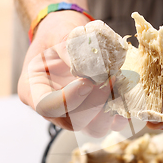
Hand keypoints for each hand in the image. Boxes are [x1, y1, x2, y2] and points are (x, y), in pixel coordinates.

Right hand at [18, 11, 126, 136]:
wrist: (68, 37)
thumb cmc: (58, 34)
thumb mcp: (59, 33)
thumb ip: (71, 47)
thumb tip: (94, 66)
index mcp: (34, 90)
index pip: (47, 107)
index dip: (69, 99)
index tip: (87, 81)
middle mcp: (55, 109)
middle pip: (73, 122)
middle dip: (94, 103)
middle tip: (110, 78)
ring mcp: (77, 114)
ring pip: (94, 128)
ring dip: (110, 109)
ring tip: (119, 83)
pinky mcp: (98, 114)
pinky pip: (112, 124)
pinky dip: (123, 111)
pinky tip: (128, 91)